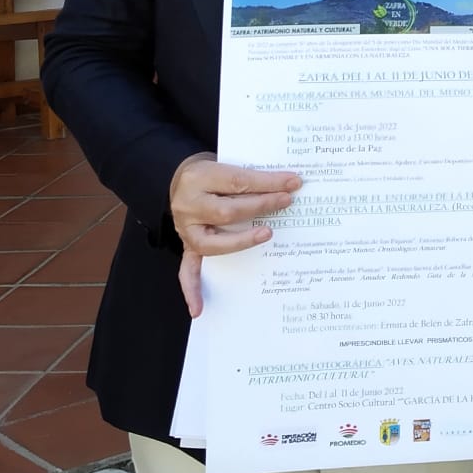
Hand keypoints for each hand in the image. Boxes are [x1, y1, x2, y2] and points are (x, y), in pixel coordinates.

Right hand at [170, 152, 301, 315]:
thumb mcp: (225, 164)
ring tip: (267, 234)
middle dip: (261, 206)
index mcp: (199, 177)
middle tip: (286, 202)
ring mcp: (186, 228)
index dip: (268, 182)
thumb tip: (289, 183)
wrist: (179, 178)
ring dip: (242, 241)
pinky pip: (188, 269)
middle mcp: (188, 204)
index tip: (293, 182)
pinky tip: (199, 308)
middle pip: (227, 210)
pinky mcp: (186, 245)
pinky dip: (193, 289)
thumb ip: (251, 175)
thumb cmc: (211, 172)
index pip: (238, 181)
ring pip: (212, 242)